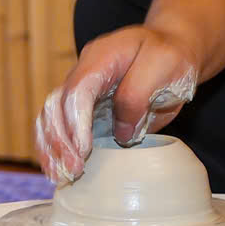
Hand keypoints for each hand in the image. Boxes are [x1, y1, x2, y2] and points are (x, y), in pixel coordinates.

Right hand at [35, 25, 204, 183]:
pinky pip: (62, 128)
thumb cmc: (170, 54)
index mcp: (100, 57)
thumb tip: (120, 133)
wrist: (173, 49)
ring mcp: (83, 91)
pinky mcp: (88, 109)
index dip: (75, 123)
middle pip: (56, 105)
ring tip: (60, 176)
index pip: (78, 91)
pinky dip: (56, 149)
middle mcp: (84, 73)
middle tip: (72, 172)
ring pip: (51, 117)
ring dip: (52, 148)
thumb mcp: (164, 64)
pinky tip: (58, 169)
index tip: (82, 151)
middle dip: (60, 141)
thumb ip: (138, 96)